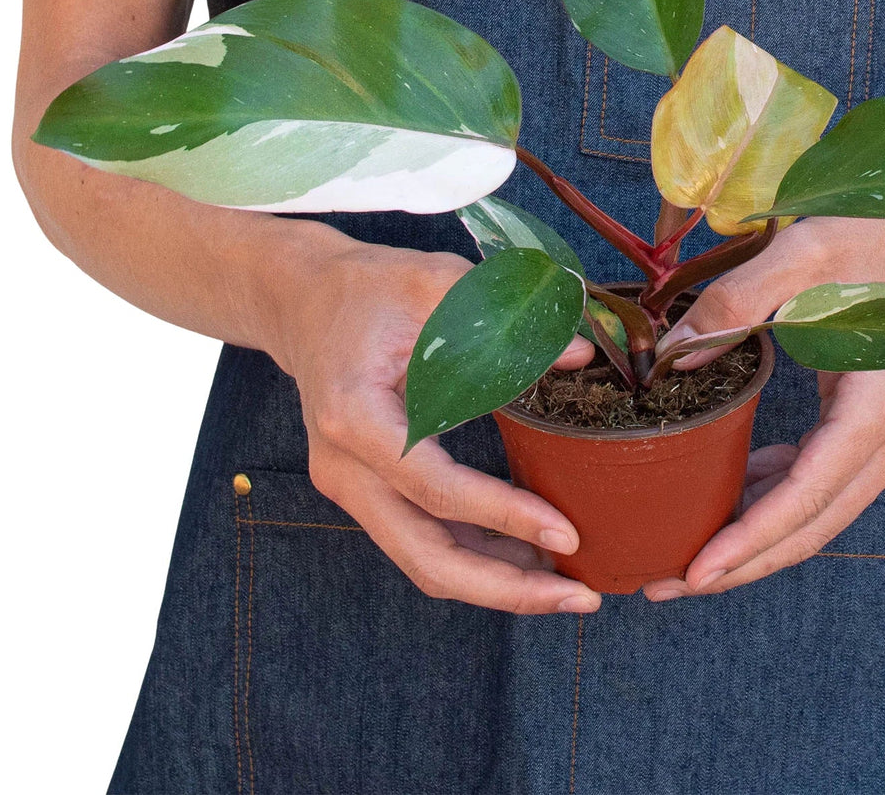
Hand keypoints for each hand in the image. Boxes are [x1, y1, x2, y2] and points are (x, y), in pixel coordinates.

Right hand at [273, 239, 600, 614]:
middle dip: (506, 589)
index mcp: (356, 418)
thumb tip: (581, 359)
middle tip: (580, 599)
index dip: (504, 516)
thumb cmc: (369, 288)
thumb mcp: (437, 285)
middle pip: (426, 557)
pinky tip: (529, 558)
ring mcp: (352, 487)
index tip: (566, 534)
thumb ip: (506, 324)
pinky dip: (478, 558)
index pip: (435, 487)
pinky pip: (424, 541)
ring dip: (496, 584)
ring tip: (568, 589)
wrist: (303, 300)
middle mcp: (345, 469)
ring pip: (425, 562)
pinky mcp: (369, 491)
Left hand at [642, 215, 884, 599]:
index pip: (809, 496)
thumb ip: (736, 302)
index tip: (696, 573)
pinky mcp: (876, 438)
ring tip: (683, 554)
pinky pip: (821, 486)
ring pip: (816, 515)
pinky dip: (774, 500)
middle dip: (741, 563)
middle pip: (812, 525)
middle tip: (665, 584)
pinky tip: (729, 495)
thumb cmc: (879, 244)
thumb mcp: (803, 254)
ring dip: (754, 538)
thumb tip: (674, 356)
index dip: (751, 540)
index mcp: (878, 408)